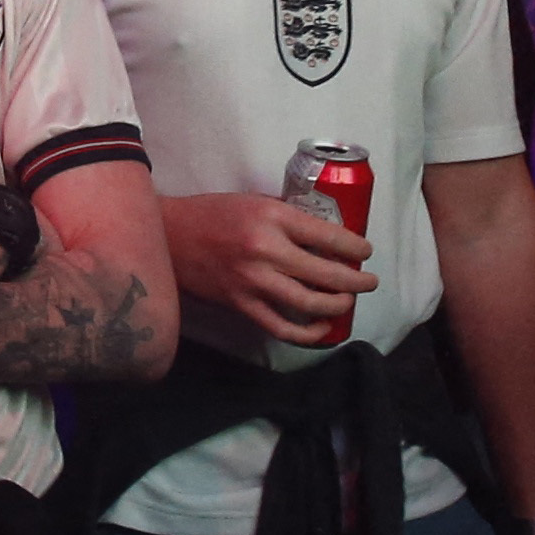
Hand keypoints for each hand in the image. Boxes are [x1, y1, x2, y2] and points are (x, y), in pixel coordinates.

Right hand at [160, 192, 375, 346]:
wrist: (167, 236)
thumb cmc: (212, 213)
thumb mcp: (255, 201)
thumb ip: (287, 219)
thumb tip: (324, 238)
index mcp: (272, 216)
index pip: (330, 236)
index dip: (356, 248)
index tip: (365, 252)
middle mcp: (266, 249)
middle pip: (328, 273)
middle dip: (357, 281)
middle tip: (368, 281)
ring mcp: (253, 281)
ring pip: (310, 303)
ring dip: (338, 305)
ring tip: (347, 301)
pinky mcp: (240, 304)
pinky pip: (282, 327)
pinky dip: (308, 333)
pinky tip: (321, 328)